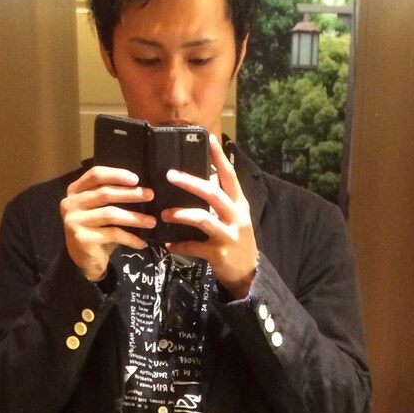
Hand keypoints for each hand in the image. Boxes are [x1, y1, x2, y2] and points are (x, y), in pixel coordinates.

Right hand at [61, 165, 154, 280]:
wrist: (84, 262)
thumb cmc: (96, 232)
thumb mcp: (100, 210)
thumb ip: (110, 197)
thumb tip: (141, 188)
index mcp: (75, 192)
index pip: (95, 175)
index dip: (116, 174)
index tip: (136, 179)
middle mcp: (70, 204)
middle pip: (105, 193)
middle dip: (130, 194)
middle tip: (150, 195)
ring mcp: (75, 221)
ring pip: (110, 214)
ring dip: (134, 217)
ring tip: (151, 221)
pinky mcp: (83, 238)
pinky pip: (113, 234)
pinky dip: (130, 238)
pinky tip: (141, 242)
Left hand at [162, 134, 258, 297]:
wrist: (248, 273)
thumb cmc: (238, 240)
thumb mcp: (234, 216)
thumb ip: (222, 198)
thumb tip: (206, 175)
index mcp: (239, 204)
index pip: (230, 176)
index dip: (220, 157)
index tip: (210, 139)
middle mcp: (236, 216)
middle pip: (213, 194)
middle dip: (191, 182)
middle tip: (170, 175)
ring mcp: (228, 235)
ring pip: (203, 218)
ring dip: (181, 214)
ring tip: (164, 213)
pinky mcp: (219, 253)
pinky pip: (195, 246)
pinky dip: (180, 244)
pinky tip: (169, 244)